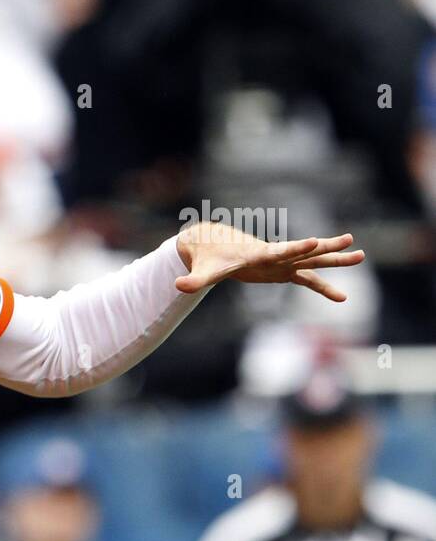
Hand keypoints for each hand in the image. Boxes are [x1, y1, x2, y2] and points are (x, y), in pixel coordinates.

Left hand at [173, 221, 363, 301]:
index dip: (296, 247)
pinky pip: (307, 280)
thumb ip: (193, 279)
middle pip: (304, 252)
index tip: (315, 241)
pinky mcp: (280, 271)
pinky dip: (323, 288)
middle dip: (326, 248)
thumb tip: (179, 285)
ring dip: (334, 260)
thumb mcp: (201, 271)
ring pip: (312, 262)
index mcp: (258, 254)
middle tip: (350, 242)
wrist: (210, 245)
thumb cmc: (208, 258)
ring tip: (361, 255)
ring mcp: (280, 263)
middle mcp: (274, 256)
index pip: (280, 250)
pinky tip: (342, 299)